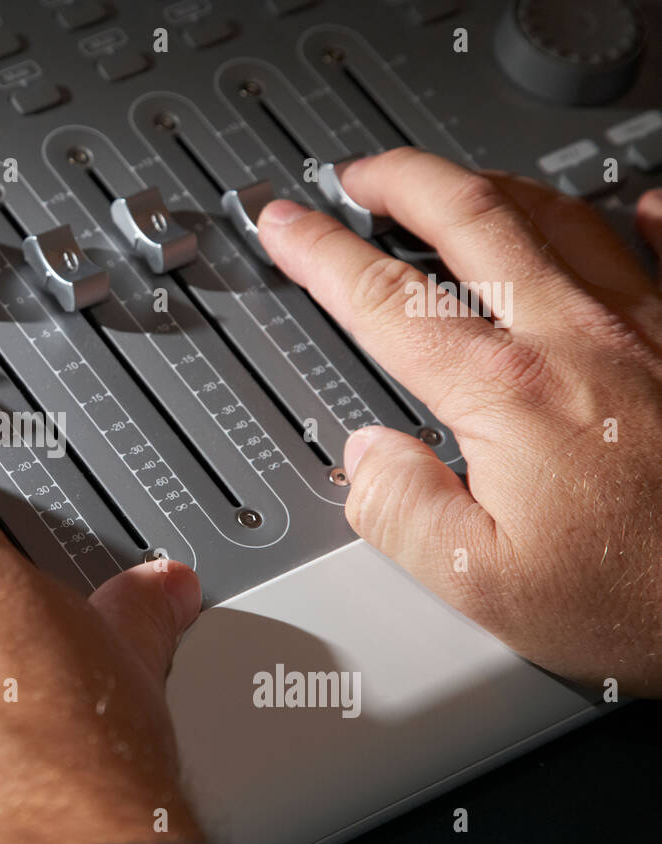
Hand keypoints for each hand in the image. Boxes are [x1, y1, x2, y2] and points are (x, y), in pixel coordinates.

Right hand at [258, 148, 661, 696]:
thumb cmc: (640, 595)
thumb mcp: (482, 584)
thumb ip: (402, 511)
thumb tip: (367, 457)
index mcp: (508, 393)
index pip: (386, 299)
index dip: (322, 252)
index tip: (288, 225)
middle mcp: (578, 338)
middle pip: (472, 216)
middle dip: (400, 179)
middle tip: (360, 176)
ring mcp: (648, 326)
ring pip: (557, 214)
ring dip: (489, 186)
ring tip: (450, 187)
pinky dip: (638, 212)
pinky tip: (627, 207)